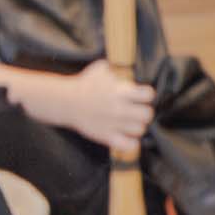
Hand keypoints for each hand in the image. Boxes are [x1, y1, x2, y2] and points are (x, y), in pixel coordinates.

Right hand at [14, 59, 157, 157]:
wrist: (65, 101)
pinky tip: (127, 137)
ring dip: (137, 126)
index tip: (140, 96)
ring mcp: (113, 124)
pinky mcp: (106, 136)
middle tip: (136, 111)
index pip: (148, 95)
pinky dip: (131, 143)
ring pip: (140, 129)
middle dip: (144, 112)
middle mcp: (119, 108)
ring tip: (130, 123)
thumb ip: (115, 69)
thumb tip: (124, 69)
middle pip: (147, 114)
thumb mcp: (100, 69)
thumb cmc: (84, 84)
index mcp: (120, 92)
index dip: (147, 95)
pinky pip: (128, 145)